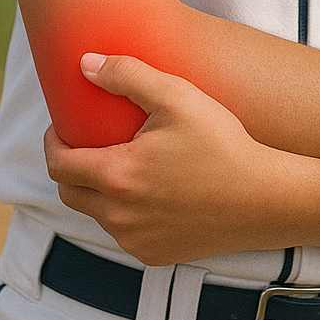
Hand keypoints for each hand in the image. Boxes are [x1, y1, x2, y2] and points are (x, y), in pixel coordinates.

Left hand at [44, 53, 298, 265]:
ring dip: (99, 191)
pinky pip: (124, 233)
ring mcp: (135, 240)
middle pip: (69, 192)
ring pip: (96, 214)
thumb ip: (127, 75)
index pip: (58, 163)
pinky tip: (149, 192)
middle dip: (71, 166)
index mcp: (117, 177)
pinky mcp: (154, 255)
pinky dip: (125, 213)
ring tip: (124, 164)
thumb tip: (85, 64)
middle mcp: (118, 216)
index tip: (65, 126)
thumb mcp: (178, 97)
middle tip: (89, 143)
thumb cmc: (222, 144)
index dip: (54, 142)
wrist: (265, 199)